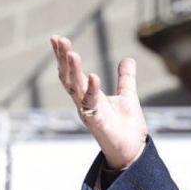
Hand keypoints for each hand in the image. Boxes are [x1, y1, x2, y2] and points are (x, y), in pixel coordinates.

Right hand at [50, 35, 148, 168]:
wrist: (134, 151)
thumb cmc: (126, 127)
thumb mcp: (127, 96)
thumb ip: (125, 78)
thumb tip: (128, 59)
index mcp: (88, 96)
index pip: (71, 74)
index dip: (63, 57)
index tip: (56, 38)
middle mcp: (84, 104)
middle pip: (68, 78)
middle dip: (63, 59)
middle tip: (59, 39)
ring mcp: (89, 113)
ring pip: (76, 90)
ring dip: (73, 71)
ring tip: (72, 53)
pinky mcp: (98, 123)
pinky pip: (92, 105)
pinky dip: (92, 90)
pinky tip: (93, 75)